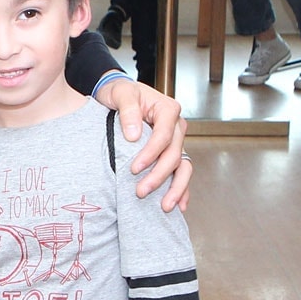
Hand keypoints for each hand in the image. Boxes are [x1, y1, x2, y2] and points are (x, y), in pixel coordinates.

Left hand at [95, 75, 190, 211]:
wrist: (118, 95)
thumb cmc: (120, 92)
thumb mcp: (122, 94)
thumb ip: (128, 111)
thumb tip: (134, 135)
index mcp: (168, 110)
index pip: (164, 135)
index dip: (151, 154)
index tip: (135, 168)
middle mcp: (176, 127)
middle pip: (174, 155)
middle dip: (159, 176)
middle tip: (141, 191)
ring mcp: (175, 141)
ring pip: (182, 167)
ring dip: (175, 188)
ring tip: (164, 207)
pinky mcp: (169, 152)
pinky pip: (180, 172)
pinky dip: (181, 189)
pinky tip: (179, 205)